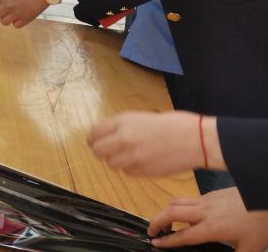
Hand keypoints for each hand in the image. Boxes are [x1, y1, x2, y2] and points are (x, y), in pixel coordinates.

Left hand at [88, 112, 209, 176]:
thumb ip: (125, 126)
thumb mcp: (144, 117)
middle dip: (100, 151)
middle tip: (107, 151)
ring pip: (111, 164)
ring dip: (115, 161)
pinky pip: (128, 172)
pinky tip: (139, 162)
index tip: (94, 140)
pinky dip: (129, 169)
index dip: (92, 138)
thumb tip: (110, 133)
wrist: (198, 140)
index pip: (94, 132)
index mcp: (124, 121)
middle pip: (98, 150)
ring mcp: (134, 157)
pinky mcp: (145, 172)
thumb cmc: (175, 124)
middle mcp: (124, 139)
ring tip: (126, 156)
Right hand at [149, 188, 267, 250]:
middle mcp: (205, 211)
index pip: (183, 236)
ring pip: (177, 202)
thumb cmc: (260, 224)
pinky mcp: (211, 194)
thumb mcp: (250, 248)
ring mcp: (207, 200)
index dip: (167, 241)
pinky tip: (190, 216)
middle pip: (171, 212)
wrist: (266, 197)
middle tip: (152, 230)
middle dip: (157, 221)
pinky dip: (181, 206)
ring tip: (166, 221)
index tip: (155, 243)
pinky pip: (189, 199)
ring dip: (167, 211)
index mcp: (212, 228)